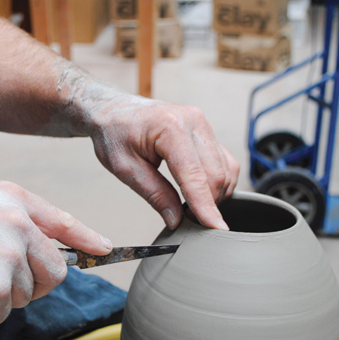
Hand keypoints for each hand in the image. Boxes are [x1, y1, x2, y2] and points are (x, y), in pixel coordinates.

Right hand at [0, 182, 111, 324]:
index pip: (63, 222)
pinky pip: (2, 313)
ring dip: (2, 295)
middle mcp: (17, 225)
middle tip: (3, 278)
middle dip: (37, 282)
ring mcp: (7, 257)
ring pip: (27, 294)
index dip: (87, 239)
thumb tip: (59, 247)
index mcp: (14, 201)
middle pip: (55, 270)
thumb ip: (20, 219)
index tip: (105, 249)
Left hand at [88, 95, 239, 229]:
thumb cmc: (113, 133)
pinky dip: (218, 181)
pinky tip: (200, 192)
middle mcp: (194, 121)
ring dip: (214, 194)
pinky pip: (224, 161)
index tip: (215, 230)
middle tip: (188, 222)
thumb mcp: (124, 168)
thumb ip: (154, 194)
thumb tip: (177, 220)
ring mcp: (203, 124)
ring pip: (225, 170)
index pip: (195, 176)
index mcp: (171, 128)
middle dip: (208, 204)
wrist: (113, 110)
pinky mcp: (206, 130)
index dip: (206, 207)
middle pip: (216, 175)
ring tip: (190, 207)